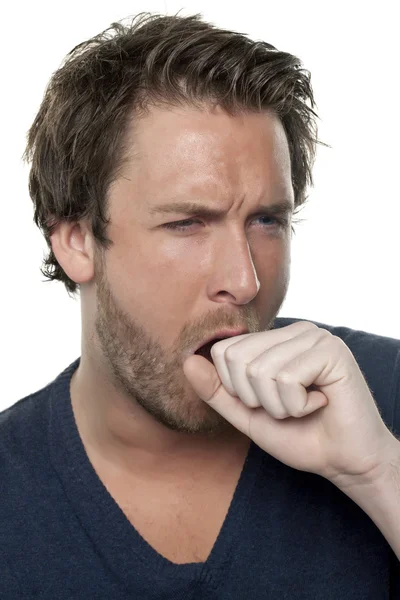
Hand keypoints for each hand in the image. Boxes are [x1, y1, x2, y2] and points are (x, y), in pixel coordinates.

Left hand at [183, 321, 396, 488]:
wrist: (344, 462)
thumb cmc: (300, 436)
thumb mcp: (248, 415)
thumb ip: (218, 391)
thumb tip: (187, 362)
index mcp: (274, 340)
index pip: (224, 351)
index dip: (236, 389)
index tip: (267, 403)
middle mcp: (293, 331)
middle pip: (238, 359)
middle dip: (256, 399)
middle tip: (287, 407)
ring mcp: (314, 336)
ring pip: (260, 370)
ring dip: (278, 405)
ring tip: (304, 406)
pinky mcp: (331, 350)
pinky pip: (286, 379)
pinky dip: (297, 405)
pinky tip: (320, 402)